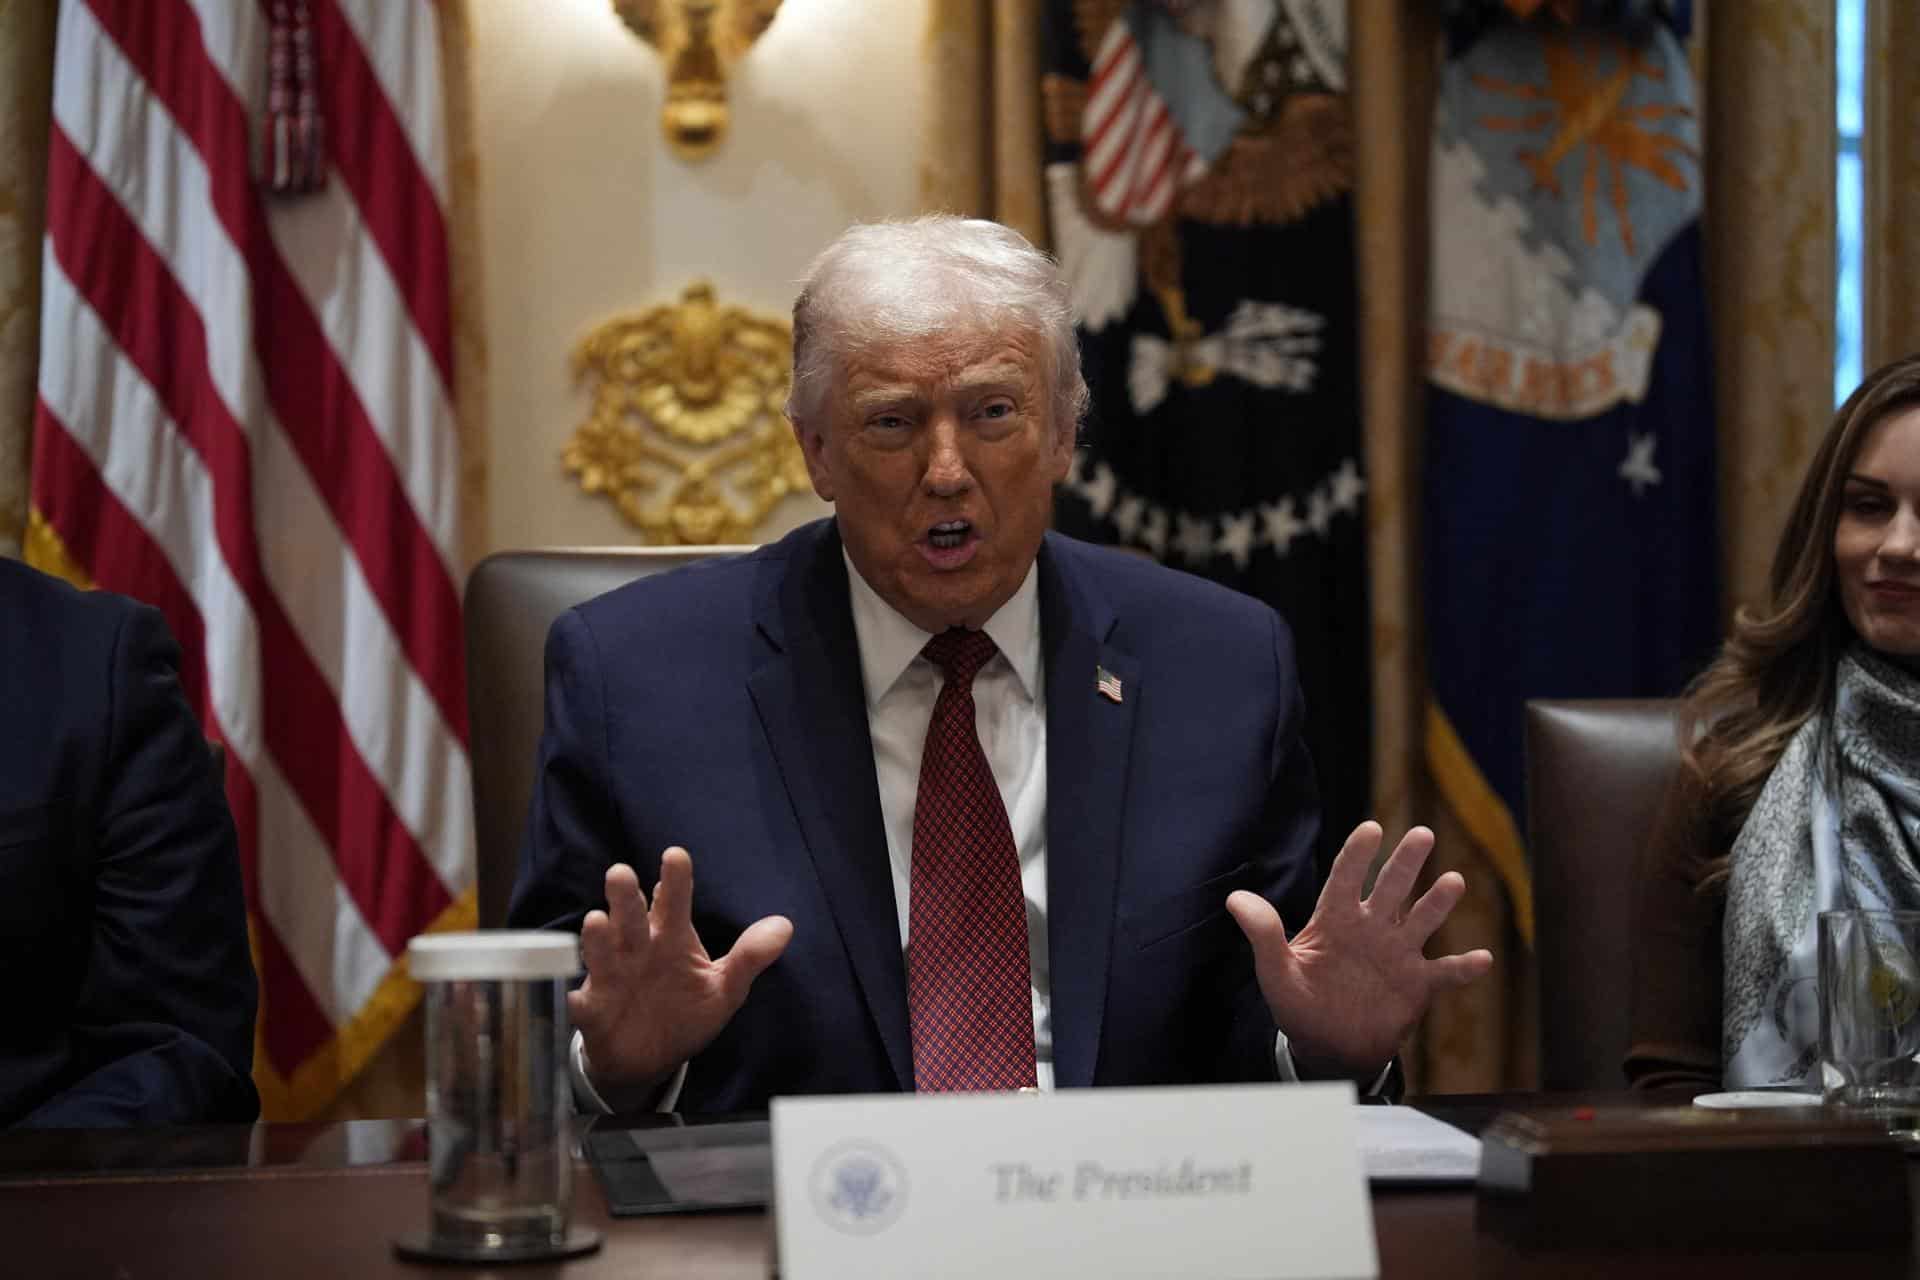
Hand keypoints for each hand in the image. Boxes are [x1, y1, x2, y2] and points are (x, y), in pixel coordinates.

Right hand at [570, 847, 792, 1093]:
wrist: (650, 1060)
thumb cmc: (685, 1012)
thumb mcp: (724, 988)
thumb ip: (749, 957)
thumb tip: (785, 926)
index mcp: (671, 938)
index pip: (674, 901)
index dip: (675, 879)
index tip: (676, 856)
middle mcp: (638, 949)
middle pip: (631, 917)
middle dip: (626, 897)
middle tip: (621, 873)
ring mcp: (612, 978)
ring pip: (602, 952)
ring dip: (597, 938)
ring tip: (596, 920)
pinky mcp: (593, 1011)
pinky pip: (580, 1002)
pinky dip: (574, 997)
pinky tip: (571, 992)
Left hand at [1226, 822, 1491, 1076]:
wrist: (1328, 1047)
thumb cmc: (1299, 1005)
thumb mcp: (1275, 972)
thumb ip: (1263, 934)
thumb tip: (1235, 898)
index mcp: (1336, 921)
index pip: (1346, 879)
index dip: (1357, 855)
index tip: (1370, 828)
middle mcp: (1371, 929)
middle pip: (1391, 888)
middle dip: (1405, 862)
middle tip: (1422, 834)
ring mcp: (1397, 955)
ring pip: (1421, 920)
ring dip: (1437, 902)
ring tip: (1453, 880)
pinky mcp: (1417, 985)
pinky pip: (1445, 973)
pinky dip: (1463, 968)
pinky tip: (1482, 958)